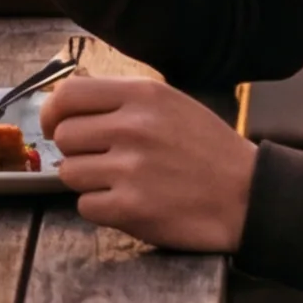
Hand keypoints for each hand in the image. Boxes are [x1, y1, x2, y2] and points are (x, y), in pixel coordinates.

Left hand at [43, 71, 257, 251]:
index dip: (52, 113)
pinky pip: (86, 205)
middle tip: (103, 161)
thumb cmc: (209, 151)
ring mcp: (131, 168)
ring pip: (69, 173)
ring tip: (123, 182)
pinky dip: (102, 208)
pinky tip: (131, 203)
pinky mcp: (131, 208)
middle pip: (64, 137)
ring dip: (89, 181)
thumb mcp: (172, 105)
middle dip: (77, 152)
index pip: (68, 94)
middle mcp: (133, 127)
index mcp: (143, 95)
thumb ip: (123, 102)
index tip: (54, 128)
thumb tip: (66, 107)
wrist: (250, 197)